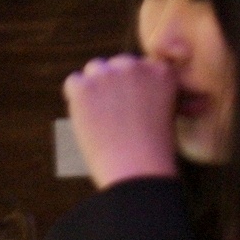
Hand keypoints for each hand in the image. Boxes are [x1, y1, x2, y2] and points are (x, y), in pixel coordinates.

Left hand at [63, 55, 178, 189]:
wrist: (137, 173)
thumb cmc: (152, 155)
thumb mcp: (165, 116)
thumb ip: (150, 93)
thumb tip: (126, 88)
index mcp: (162, 72)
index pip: (140, 67)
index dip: (134, 88)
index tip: (135, 110)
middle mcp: (136, 66)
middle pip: (116, 65)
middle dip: (113, 85)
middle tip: (115, 118)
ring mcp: (109, 75)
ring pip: (94, 70)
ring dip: (94, 89)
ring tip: (102, 121)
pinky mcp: (85, 87)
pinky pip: (73, 83)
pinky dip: (75, 100)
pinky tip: (87, 121)